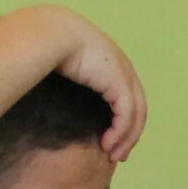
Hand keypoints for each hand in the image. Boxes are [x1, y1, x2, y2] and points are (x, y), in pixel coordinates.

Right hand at [43, 7, 146, 161]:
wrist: (51, 34)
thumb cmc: (49, 46)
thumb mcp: (66, 65)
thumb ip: (72, 80)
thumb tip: (55, 95)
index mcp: (114, 63)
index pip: (128, 96)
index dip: (125, 119)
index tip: (114, 139)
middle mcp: (125, 69)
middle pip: (138, 109)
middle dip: (130, 134)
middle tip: (120, 154)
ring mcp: (125, 76)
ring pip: (136, 116)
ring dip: (126, 138)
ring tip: (113, 155)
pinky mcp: (119, 84)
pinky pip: (126, 115)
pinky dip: (120, 133)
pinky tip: (107, 144)